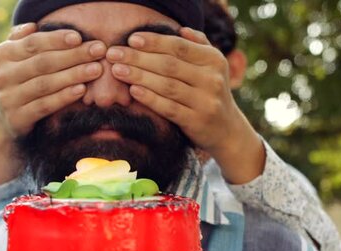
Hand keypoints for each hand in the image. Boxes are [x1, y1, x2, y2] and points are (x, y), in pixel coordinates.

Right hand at [0, 23, 106, 183]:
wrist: (9, 118)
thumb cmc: (22, 80)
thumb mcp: (18, 58)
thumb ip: (24, 40)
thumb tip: (33, 26)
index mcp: (3, 54)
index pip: (33, 43)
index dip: (57, 39)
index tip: (80, 37)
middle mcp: (3, 75)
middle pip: (43, 62)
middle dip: (74, 55)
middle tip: (98, 51)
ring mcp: (8, 98)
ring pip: (45, 84)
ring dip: (73, 75)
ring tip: (96, 69)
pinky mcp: (18, 118)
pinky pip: (44, 105)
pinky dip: (63, 97)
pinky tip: (81, 90)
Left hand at [105, 28, 264, 183]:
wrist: (227, 129)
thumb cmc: (210, 92)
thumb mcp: (212, 66)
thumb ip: (198, 45)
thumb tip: (180, 29)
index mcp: (214, 60)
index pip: (179, 47)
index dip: (154, 42)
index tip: (131, 39)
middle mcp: (212, 79)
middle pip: (169, 65)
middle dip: (138, 58)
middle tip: (114, 54)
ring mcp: (205, 102)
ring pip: (167, 86)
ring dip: (139, 76)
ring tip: (117, 70)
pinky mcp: (196, 121)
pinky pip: (169, 108)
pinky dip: (150, 98)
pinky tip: (133, 90)